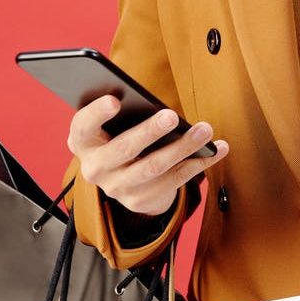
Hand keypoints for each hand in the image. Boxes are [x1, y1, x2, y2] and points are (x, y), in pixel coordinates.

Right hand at [67, 95, 229, 216]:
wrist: (123, 179)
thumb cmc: (119, 136)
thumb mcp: (112, 125)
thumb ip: (123, 113)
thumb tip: (152, 102)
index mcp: (82, 142)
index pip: (82, 126)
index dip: (96, 114)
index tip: (114, 100)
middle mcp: (95, 168)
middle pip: (124, 149)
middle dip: (149, 132)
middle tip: (172, 116)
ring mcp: (117, 188)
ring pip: (154, 167)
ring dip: (183, 147)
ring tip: (204, 130)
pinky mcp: (140, 201)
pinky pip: (174, 181)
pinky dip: (199, 163)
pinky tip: (217, 149)